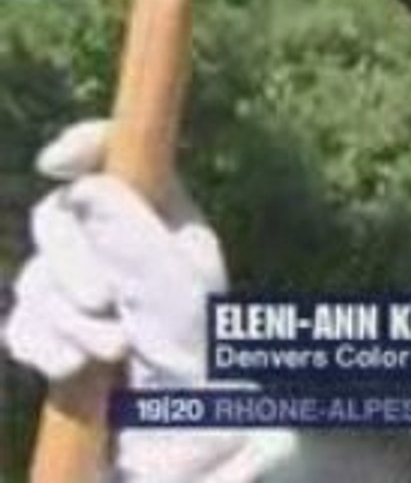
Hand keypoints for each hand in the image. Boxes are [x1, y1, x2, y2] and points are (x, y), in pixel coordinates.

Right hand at [4, 120, 297, 480]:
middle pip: (61, 215)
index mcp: (168, 226)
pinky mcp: (62, 340)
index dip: (88, 147)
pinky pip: (23, 323)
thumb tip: (86, 184)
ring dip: (64, 316)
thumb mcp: (177, 293)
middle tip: (104, 303)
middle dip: (71, 259)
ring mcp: (91, 296)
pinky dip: (40, 343)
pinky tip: (71, 370)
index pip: (125, 161)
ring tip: (108, 355)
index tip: (56, 163)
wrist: (188, 447)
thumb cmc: (203, 366)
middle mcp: (127, 253)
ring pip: (36, 274)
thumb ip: (132, 238)